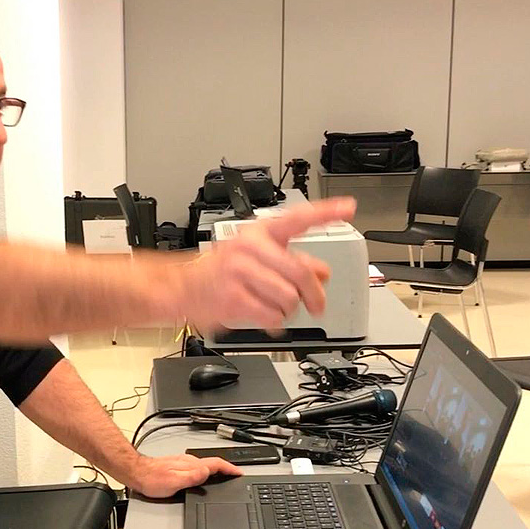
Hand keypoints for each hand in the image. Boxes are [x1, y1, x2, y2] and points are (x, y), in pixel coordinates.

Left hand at [126, 454, 244, 498]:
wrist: (136, 473)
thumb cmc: (152, 480)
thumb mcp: (174, 482)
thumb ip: (192, 477)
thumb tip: (207, 472)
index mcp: (191, 465)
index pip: (216, 464)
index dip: (230, 468)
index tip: (239, 473)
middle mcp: (188, 461)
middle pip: (212, 463)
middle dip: (226, 468)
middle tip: (234, 474)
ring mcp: (183, 462)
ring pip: (205, 464)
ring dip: (216, 469)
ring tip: (224, 475)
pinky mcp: (177, 465)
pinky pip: (197, 466)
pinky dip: (206, 470)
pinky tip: (204, 475)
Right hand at [178, 197, 354, 332]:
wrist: (181, 287)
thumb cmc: (220, 271)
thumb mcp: (256, 257)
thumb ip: (292, 261)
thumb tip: (322, 273)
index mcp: (259, 233)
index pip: (298, 218)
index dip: (325, 212)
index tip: (348, 207)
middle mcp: (249, 248)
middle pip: (300, 272)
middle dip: (314, 294)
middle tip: (318, 305)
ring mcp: (239, 273)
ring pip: (288, 297)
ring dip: (288, 309)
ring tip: (274, 306)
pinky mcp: (233, 298)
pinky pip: (272, 315)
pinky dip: (274, 321)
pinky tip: (264, 315)